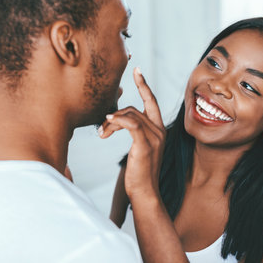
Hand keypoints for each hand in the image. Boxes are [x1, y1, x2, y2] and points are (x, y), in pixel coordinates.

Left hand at [99, 67, 165, 198]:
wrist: (144, 193)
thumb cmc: (138, 172)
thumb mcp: (136, 148)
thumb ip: (132, 131)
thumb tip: (115, 119)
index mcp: (159, 130)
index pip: (151, 101)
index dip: (144, 85)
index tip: (137, 70)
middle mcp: (160, 131)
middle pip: (134, 108)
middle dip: (115, 114)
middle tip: (101, 127)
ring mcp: (155, 137)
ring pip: (130, 115)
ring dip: (111, 122)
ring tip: (102, 134)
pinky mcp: (146, 145)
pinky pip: (131, 124)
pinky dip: (117, 121)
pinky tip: (107, 124)